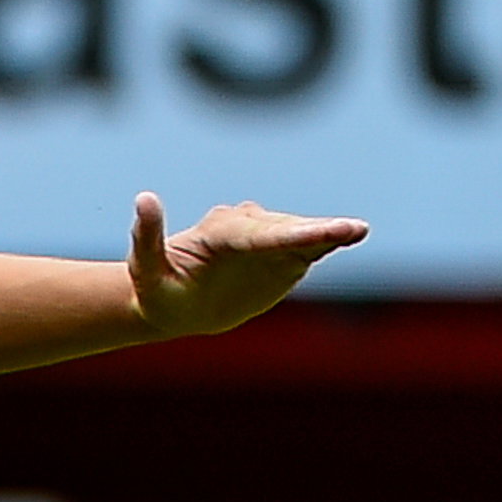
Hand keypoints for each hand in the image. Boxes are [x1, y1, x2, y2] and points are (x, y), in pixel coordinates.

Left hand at [125, 193, 369, 342]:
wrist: (173, 303)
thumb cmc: (157, 290)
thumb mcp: (145, 270)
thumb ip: (147, 238)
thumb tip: (144, 198)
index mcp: (219, 233)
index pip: (258, 234)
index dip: (289, 233)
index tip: (317, 232)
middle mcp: (248, 229)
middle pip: (287, 230)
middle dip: (318, 231)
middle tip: (352, 230)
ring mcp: (268, 240)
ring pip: (302, 235)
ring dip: (329, 233)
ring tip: (357, 230)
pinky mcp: (283, 256)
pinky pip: (310, 246)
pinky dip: (331, 239)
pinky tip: (354, 233)